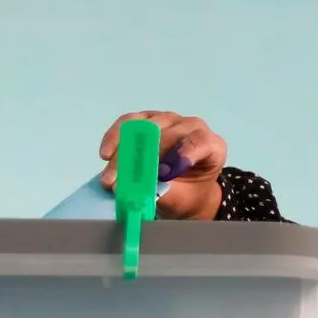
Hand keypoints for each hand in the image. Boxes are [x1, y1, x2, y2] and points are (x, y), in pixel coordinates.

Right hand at [99, 111, 226, 220]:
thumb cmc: (187, 194)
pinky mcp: (148, 118)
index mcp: (211, 146)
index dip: (181, 155)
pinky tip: (106, 154)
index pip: (199, 142)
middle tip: (120, 183)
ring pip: (144, 126)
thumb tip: (139, 190)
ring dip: (123, 151)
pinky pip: (129, 122)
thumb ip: (164, 193)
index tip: (163, 174)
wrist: (185, 189)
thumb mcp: (181, 200)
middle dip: (140, 160)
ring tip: (110, 175)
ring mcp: (169, 120)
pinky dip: (115, 137)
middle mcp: (192, 127)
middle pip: (165, 135)